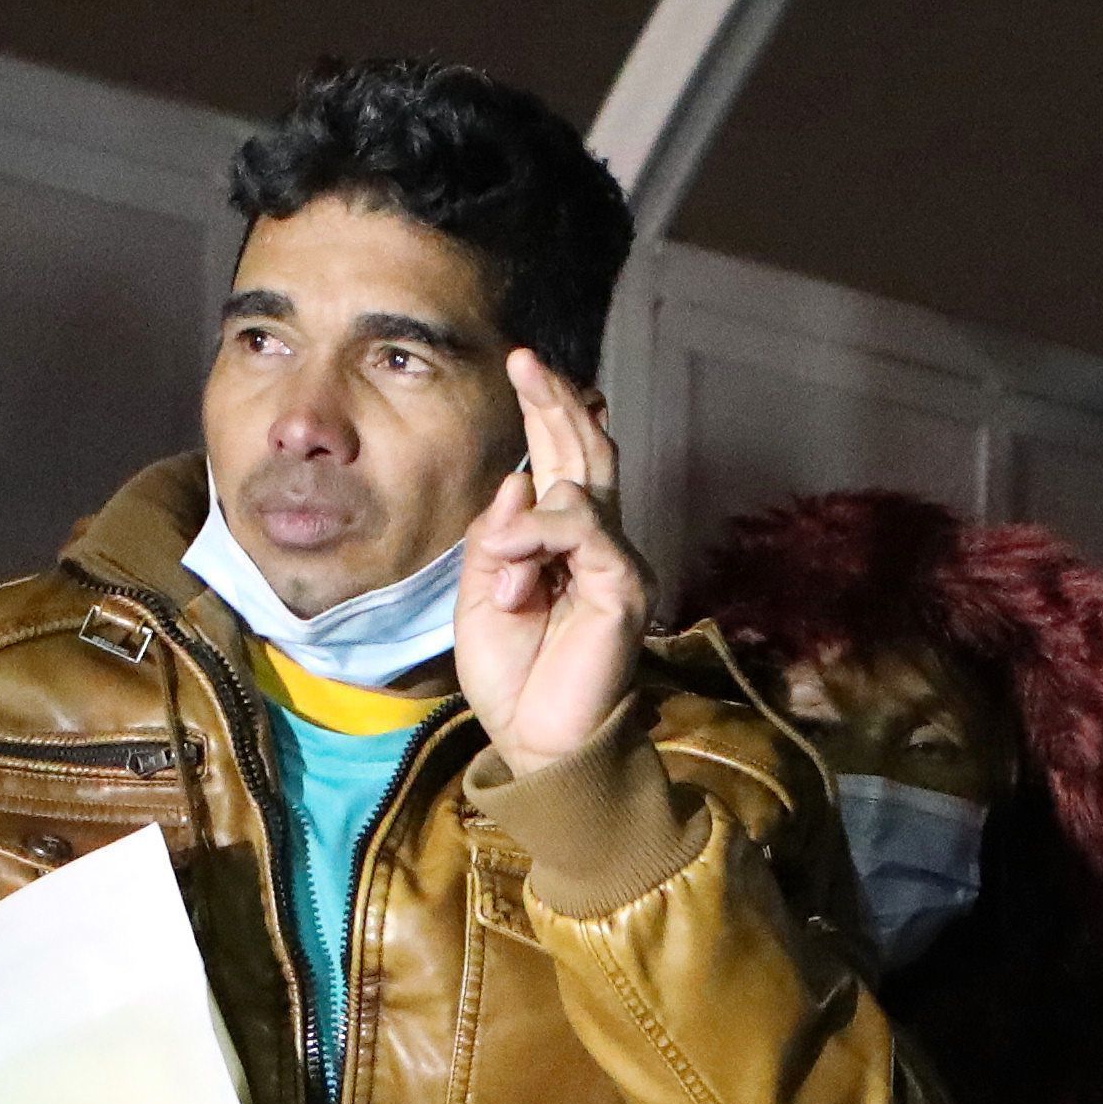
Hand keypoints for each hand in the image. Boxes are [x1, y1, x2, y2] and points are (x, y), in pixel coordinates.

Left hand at [452, 353, 648, 776]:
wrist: (537, 743)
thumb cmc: (512, 677)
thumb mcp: (479, 596)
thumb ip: (496, 537)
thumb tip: (517, 479)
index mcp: (561, 544)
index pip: (560, 462)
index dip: (545, 413)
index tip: (523, 364)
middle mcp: (597, 544)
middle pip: (587, 453)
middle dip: (554, 403)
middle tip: (525, 361)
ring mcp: (616, 563)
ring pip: (581, 490)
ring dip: (524, 525)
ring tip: (503, 573)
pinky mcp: (624, 586)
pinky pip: (583, 532)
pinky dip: (541, 540)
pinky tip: (515, 573)